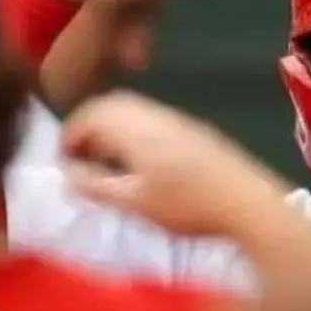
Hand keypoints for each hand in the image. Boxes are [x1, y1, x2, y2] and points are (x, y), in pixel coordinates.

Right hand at [60, 90, 288, 235]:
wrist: (248, 201)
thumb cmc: (187, 204)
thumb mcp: (133, 202)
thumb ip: (96, 186)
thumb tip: (67, 174)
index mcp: (135, 127)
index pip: (90, 114)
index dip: (69, 135)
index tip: (62, 162)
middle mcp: (155, 114)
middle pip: (112, 105)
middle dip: (90, 128)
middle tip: (83, 159)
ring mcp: (179, 120)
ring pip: (135, 111)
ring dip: (114, 130)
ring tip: (110, 164)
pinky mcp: (196, 130)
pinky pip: (154, 119)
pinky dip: (136, 132)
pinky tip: (142, 163)